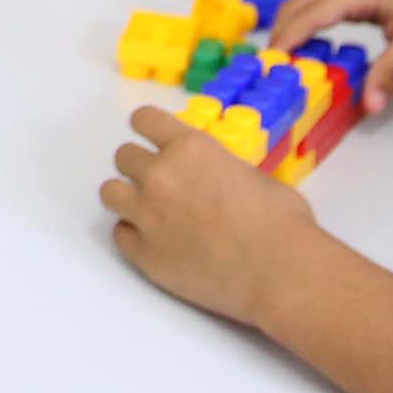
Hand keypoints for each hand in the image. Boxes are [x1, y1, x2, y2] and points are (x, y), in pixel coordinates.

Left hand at [100, 108, 328, 328]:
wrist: (279, 272)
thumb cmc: (282, 223)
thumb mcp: (253, 175)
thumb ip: (220, 170)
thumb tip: (217, 180)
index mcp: (190, 148)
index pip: (144, 120)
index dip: (148, 128)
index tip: (152, 137)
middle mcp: (160, 176)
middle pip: (124, 156)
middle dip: (140, 167)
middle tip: (161, 183)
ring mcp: (147, 216)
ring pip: (110, 193)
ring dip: (127, 197)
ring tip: (148, 210)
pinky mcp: (144, 254)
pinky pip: (119, 235)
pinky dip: (133, 235)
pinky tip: (154, 241)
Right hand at [261, 0, 392, 105]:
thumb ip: (390, 74)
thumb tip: (369, 105)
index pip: (309, 15)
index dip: (287, 40)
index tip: (269, 66)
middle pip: (297, 7)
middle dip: (280, 37)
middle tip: (270, 73)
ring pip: (304, 5)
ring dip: (290, 32)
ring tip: (283, 66)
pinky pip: (318, 7)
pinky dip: (305, 27)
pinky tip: (307, 53)